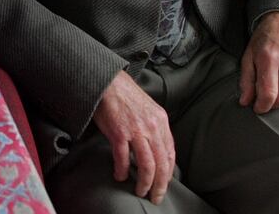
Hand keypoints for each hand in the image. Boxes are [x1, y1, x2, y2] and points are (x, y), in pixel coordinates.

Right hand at [93, 71, 174, 204]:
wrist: (108, 82)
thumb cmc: (126, 95)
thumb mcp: (149, 109)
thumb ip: (154, 128)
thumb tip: (156, 149)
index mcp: (161, 121)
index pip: (170, 154)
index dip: (168, 173)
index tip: (164, 184)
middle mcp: (152, 127)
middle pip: (161, 164)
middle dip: (159, 185)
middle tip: (155, 197)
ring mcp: (135, 131)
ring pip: (146, 165)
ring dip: (144, 182)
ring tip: (140, 191)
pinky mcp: (118, 133)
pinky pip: (123, 158)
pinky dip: (122, 170)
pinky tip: (120, 176)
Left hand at [239, 12, 278, 113]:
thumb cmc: (264, 40)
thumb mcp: (248, 56)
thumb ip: (246, 80)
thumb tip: (245, 102)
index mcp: (269, 58)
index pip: (269, 93)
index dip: (262, 106)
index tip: (258, 108)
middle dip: (273, 105)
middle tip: (266, 101)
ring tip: (277, 92)